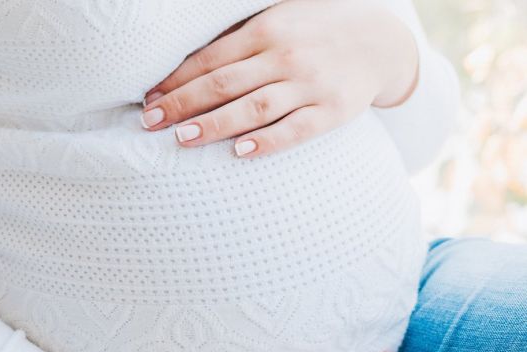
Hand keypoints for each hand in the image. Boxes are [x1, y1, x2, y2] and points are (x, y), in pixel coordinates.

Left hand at [140, 0, 419, 157]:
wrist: (381, 41)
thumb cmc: (313, 32)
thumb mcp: (277, 21)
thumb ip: (238, 41)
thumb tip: (183, 68)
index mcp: (266, 30)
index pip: (210, 59)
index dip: (176, 81)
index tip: (149, 100)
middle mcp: (285, 55)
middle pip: (223, 83)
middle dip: (182, 103)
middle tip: (150, 123)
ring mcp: (310, 84)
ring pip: (254, 108)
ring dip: (214, 124)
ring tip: (182, 138)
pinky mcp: (332, 110)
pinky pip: (296, 130)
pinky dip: (268, 141)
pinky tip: (240, 152)